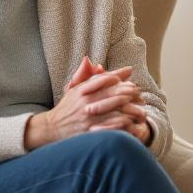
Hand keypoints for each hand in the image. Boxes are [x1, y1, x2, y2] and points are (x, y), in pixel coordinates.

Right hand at [24, 57, 140, 148]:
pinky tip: (132, 125)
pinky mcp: (90, 132)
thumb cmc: (66, 107)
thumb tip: (92, 60)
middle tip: (139, 94)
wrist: (51, 128)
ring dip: (130, 110)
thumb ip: (85, 75)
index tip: (130, 81)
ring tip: (141, 111)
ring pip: (114, 110)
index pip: (104, 80)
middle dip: (129, 93)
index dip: (119, 79)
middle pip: (112, 94)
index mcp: (81, 90)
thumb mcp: (72, 88)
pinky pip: (110, 127)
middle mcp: (85, 102)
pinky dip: (123, 125)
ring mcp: (87, 118)